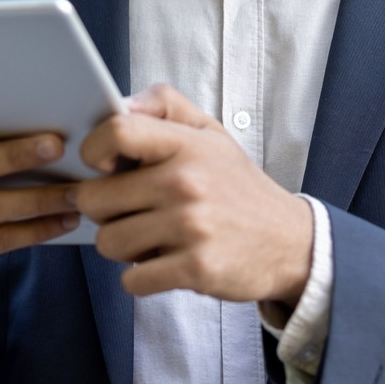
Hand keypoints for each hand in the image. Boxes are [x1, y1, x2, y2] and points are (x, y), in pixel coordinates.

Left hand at [75, 85, 312, 303]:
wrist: (291, 242)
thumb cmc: (239, 187)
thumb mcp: (211, 133)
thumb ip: (165, 106)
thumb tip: (122, 103)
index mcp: (187, 145)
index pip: (117, 132)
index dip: (93, 150)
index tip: (100, 166)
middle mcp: (186, 182)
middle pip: (96, 198)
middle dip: (101, 209)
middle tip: (124, 211)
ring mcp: (191, 227)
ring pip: (108, 242)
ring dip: (120, 246)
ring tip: (147, 238)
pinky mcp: (196, 269)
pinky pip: (132, 280)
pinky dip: (139, 278)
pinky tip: (161, 264)